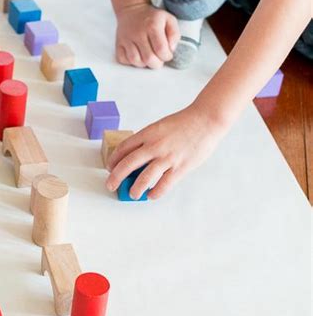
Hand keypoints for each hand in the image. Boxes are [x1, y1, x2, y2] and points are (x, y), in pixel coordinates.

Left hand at [106, 103, 227, 199]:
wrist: (206, 120)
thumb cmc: (184, 122)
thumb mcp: (160, 126)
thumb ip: (149, 140)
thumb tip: (138, 155)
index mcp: (148, 133)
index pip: (123, 148)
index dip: (114, 159)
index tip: (110, 167)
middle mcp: (154, 146)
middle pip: (128, 164)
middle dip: (115, 177)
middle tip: (110, 185)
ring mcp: (167, 157)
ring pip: (144, 178)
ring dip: (135, 189)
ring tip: (133, 193)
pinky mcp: (180, 167)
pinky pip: (164, 184)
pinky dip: (155, 192)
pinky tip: (151, 195)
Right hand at [115, 3, 179, 68]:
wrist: (132, 9)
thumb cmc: (152, 17)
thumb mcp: (169, 19)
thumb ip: (174, 34)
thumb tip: (171, 49)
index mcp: (152, 26)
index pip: (161, 50)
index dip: (167, 56)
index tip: (167, 54)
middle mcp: (138, 33)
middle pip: (149, 58)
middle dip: (157, 63)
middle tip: (158, 58)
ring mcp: (126, 38)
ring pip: (135, 61)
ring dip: (144, 63)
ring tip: (148, 57)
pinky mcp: (119, 43)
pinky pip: (123, 59)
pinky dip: (131, 62)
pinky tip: (137, 55)